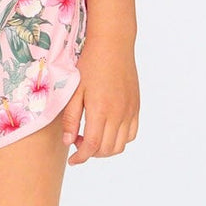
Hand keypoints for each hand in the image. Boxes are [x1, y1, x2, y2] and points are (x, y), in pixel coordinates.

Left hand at [59, 35, 138, 164]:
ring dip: (106, 149)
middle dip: (91, 153)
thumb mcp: (74, 90)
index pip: (92, 146)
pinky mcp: (136, 106)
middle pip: (107, 149)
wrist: (113, 44)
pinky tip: (107, 130)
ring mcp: (130, 110)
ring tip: (92, 137)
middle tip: (78, 142)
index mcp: (101, 110)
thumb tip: (69, 142)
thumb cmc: (90, 64)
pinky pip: (131, 133)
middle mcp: (119, 113)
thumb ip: (71, 118)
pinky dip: (120, 139)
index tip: (72, 160)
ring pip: (121, 145)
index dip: (81, 158)